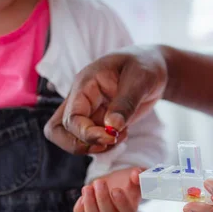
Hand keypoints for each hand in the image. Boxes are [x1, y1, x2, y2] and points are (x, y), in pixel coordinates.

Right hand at [44, 47, 166, 152]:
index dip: (87, 133)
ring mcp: (88, 111)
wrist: (154, 66)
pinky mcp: (98, 120)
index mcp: (85, 84)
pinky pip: (90, 140)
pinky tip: (122, 133)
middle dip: (81, 144)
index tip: (111, 136)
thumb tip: (111, 127)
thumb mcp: (140, 79)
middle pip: (58, 130)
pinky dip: (105, 145)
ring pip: (72, 137)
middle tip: (109, 142)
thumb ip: (125, 103)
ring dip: (93, 146)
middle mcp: (81, 99)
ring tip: (119, 136)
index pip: (71, 117)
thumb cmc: (145, 65)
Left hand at [74, 167, 143, 211]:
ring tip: (87, 188)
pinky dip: (79, 207)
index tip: (116, 189)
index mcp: (130, 208)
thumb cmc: (129, 180)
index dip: (121, 203)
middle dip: (102, 198)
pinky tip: (83, 195)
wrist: (115, 182)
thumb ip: (142, 174)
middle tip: (99, 182)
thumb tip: (136, 176)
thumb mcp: (138, 174)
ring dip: (89, 202)